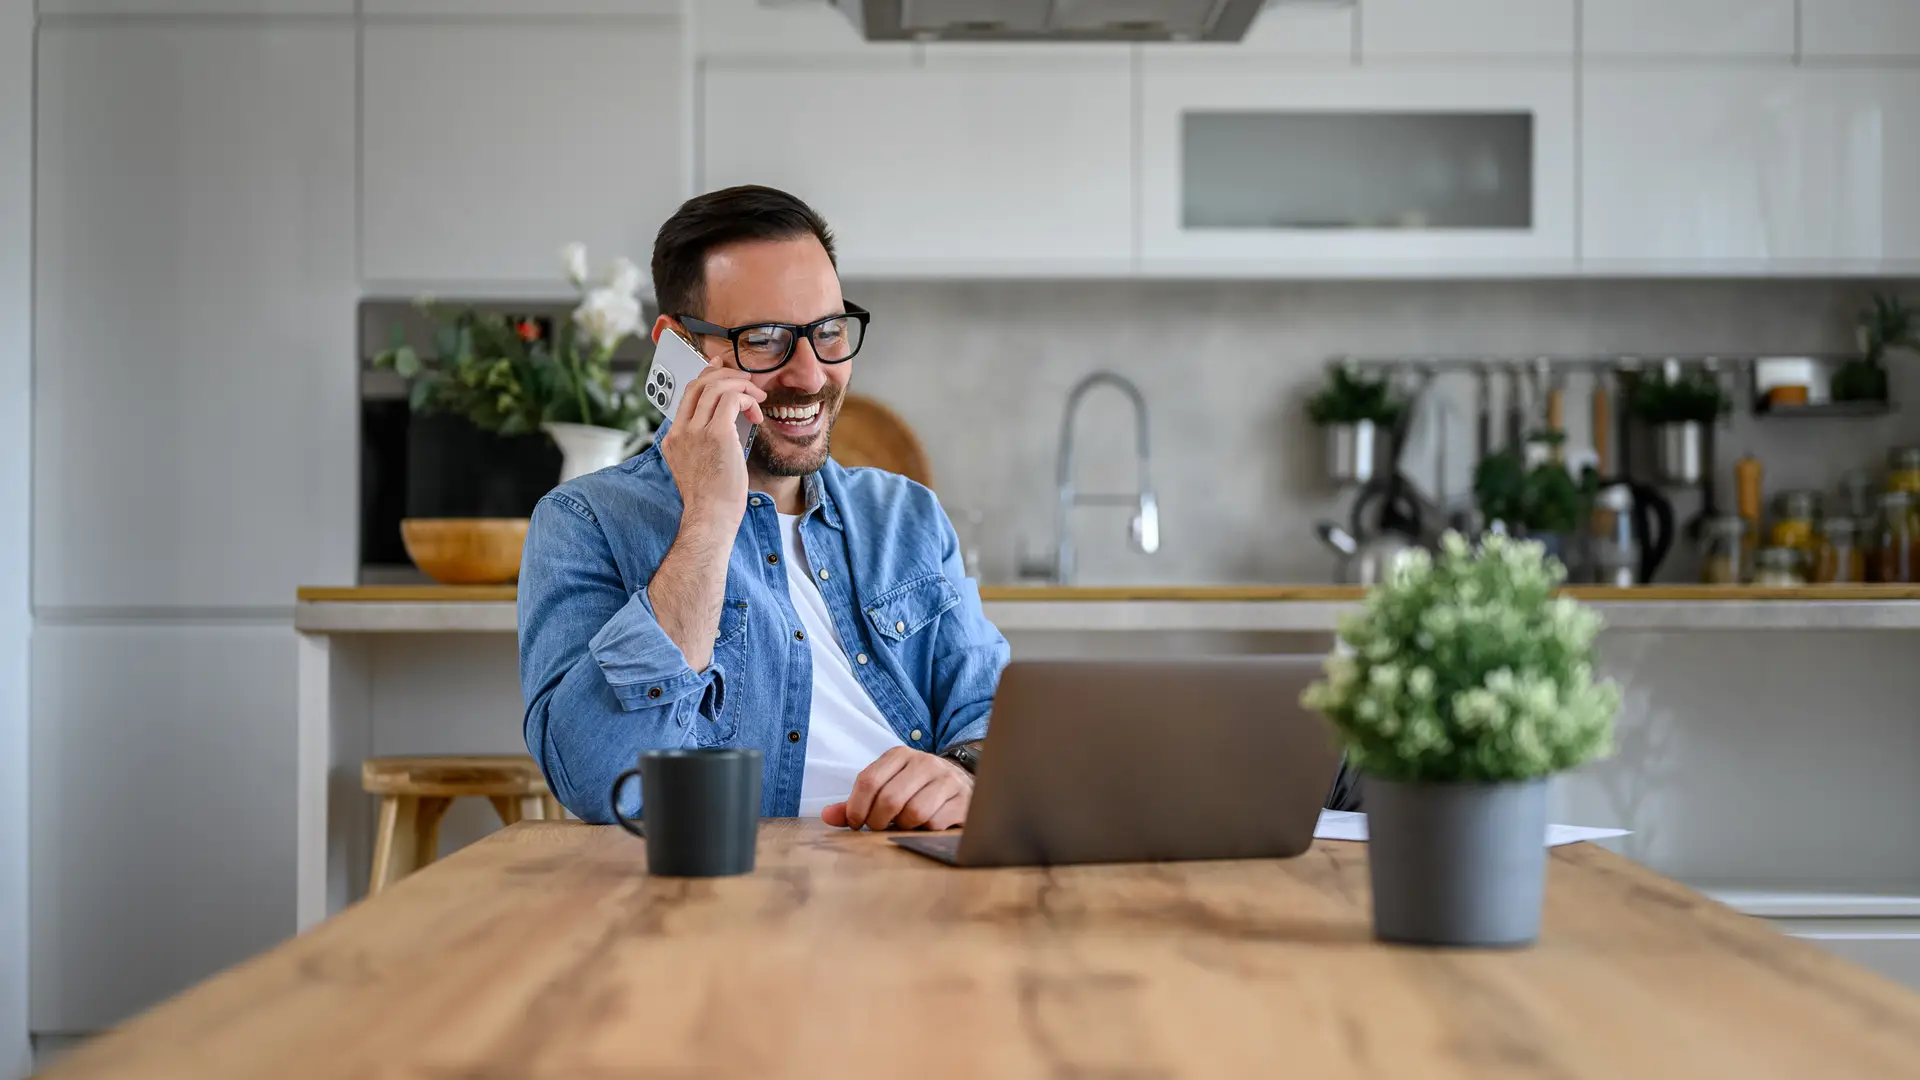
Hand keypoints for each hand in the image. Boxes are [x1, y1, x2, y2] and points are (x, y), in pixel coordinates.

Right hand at [659, 366, 764, 524]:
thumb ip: (706, 443)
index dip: (706, 377)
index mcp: (674, 439)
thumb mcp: (701, 466)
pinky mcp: (717, 434)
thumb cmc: (712, 500)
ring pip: (716, 387)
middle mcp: (681, 431)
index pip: (687, 395)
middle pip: (699, 385)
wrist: (710, 518)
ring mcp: (696, 432)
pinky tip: (756, 412)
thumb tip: (729, 423)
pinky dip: (747, 399)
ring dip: (741, 386)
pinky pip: (732, 399)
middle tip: (746, 380)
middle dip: (725, 375)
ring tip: (757, 398)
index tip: (721, 370)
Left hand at [821, 747, 970, 830]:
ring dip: (903, 827)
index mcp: (900, 755)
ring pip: (914, 812)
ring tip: (904, 825)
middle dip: (878, 821)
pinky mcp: (962, 799)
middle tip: (878, 828)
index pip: (868, 780)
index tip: (856, 823)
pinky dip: (925, 832)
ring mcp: (946, 779)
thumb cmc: (916, 790)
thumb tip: (827, 815)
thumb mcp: (886, 788)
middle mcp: (924, 762)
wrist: (961, 785)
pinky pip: (935, 823)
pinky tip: (925, 827)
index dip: (856, 808)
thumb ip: (857, 802)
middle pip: (889, 799)